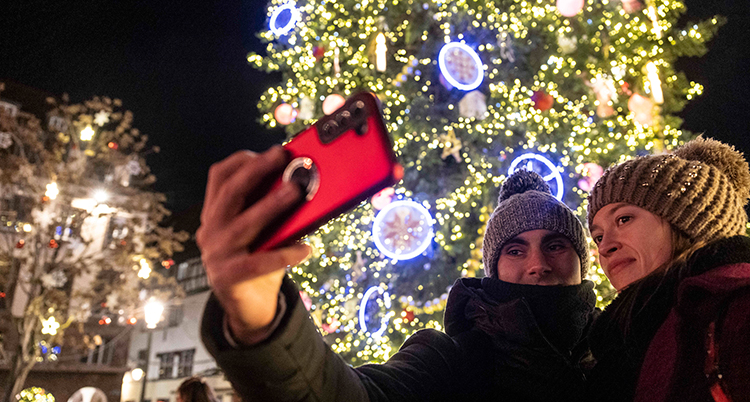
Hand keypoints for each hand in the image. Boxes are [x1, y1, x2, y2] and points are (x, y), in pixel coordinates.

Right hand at [196, 146, 310, 342]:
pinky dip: (284, 254)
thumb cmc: (258, 260)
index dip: (244, 160)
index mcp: (214, 214)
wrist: (246, 308)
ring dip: (271, 204)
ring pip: (244, 223)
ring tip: (295, 192)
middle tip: (283, 158)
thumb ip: (271, 209)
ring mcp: (216, 254)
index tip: (273, 152)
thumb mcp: (261, 231)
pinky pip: (259, 262)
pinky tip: (305, 249)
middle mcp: (210, 230)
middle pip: (230, 192)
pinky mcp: (228, 277)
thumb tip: (300, 182)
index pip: (219, 177)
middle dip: (257, 170)